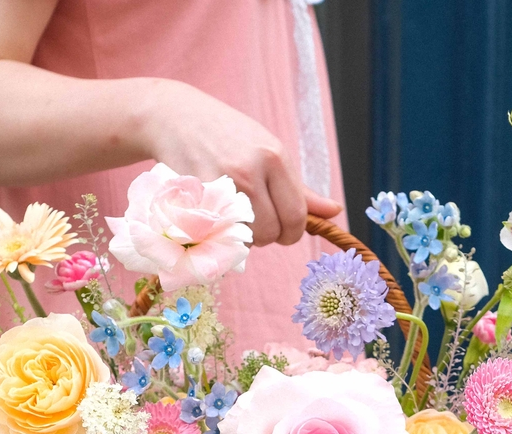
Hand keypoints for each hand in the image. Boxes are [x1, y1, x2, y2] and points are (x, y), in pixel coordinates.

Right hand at [142, 80, 341, 247]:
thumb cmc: (229, 136)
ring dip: (241, 236)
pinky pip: (217, 236)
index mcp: (274, 157)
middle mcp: (249, 170)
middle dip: (265, 235)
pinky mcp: (194, 195)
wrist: (176, 117)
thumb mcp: (270, 152)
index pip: (296, 217)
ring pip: (244, 239)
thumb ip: (301, 190)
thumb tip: (335, 211)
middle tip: (253, 219)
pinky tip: (212, 214)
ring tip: (232, 212)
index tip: (283, 230)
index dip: (292, 233)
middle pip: (270, 233)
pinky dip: (218, 234)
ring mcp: (220, 183)